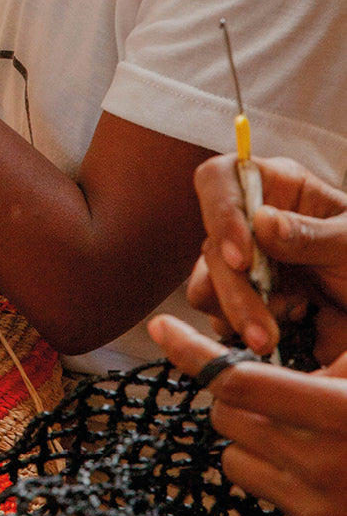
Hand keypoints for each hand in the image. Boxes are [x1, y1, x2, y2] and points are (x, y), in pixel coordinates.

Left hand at [150, 313, 346, 515]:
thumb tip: (253, 329)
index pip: (237, 380)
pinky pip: (269, 500)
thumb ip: (329, 355)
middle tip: (268, 384)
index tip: (161, 324)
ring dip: (255, 439)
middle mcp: (327, 468)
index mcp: (345, 415)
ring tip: (303, 431)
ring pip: (237, 458)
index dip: (191, 348)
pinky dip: (281, 480)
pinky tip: (326, 474)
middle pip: (227, 415)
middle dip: (236, 394)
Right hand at [186, 154, 346, 357]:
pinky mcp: (237, 295)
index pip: (220, 177)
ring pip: (204, 283)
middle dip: (234, 290)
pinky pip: (215, 312)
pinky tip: (277, 332)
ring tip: (273, 338)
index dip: (219, 212)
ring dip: (234, 314)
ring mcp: (239, 260)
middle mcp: (248, 220)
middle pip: (210, 243)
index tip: (240, 258)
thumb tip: (262, 221)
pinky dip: (239, 328)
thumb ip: (312, 235)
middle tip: (261, 330)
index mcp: (276, 187)